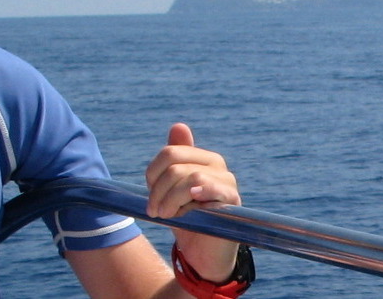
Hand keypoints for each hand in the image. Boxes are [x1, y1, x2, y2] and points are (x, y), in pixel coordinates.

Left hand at [145, 123, 242, 280]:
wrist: (203, 255)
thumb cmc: (188, 221)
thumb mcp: (172, 190)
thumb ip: (173, 162)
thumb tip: (179, 125)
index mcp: (202, 159)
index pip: (170, 152)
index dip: (153, 174)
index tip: (151, 196)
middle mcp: (217, 165)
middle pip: (175, 164)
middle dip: (158, 190)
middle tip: (156, 211)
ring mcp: (227, 182)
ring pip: (189, 177)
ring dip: (171, 200)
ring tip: (168, 216)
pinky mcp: (232, 200)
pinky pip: (209, 187)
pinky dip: (193, 195)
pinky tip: (188, 206)